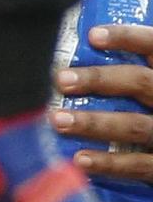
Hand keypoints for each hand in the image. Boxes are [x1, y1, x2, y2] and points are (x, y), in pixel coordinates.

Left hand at [52, 24, 152, 181]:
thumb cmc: (151, 104)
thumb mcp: (148, 81)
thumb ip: (130, 69)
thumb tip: (86, 41)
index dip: (127, 37)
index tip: (93, 35)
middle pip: (140, 82)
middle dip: (99, 79)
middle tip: (61, 79)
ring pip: (135, 125)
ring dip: (93, 123)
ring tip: (58, 119)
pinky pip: (140, 165)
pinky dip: (109, 162)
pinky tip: (80, 159)